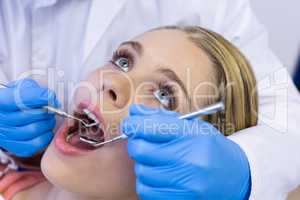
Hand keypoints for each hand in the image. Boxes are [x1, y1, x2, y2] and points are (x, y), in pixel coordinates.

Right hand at [0, 78, 58, 156]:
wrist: (9, 115)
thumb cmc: (18, 100)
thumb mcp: (23, 88)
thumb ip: (35, 90)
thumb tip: (51, 97)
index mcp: (1, 101)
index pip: (20, 99)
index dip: (39, 98)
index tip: (51, 97)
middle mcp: (1, 120)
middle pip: (31, 115)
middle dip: (47, 110)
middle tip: (50, 108)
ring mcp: (6, 135)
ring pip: (35, 129)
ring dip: (47, 122)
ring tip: (47, 118)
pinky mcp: (16, 147)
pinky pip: (37, 143)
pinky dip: (46, 135)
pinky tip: (44, 129)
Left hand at [122, 104, 250, 199]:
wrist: (236, 176)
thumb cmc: (211, 148)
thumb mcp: (192, 127)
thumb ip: (162, 118)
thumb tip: (135, 112)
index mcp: (193, 136)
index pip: (152, 127)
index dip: (134, 124)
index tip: (130, 124)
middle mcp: (190, 160)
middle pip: (140, 150)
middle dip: (136, 144)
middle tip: (144, 142)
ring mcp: (186, 183)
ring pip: (141, 171)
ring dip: (143, 164)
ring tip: (158, 161)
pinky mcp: (181, 199)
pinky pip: (146, 190)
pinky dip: (147, 182)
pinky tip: (160, 176)